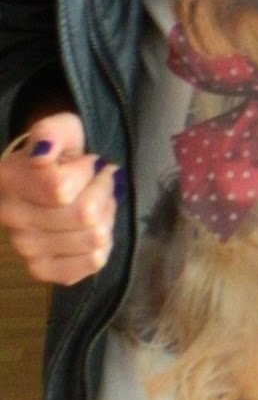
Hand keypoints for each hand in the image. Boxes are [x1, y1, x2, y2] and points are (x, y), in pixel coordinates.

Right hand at [0, 113, 118, 284]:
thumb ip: (52, 132)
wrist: (59, 177)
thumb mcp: (61, 128)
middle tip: (97, 182)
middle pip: (84, 214)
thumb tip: (43, 154)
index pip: (63, 187)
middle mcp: (9, 216)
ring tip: (95, 202)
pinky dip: (104, 243)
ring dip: (105, 215)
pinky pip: (93, 261)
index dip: (87, 171)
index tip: (85, 162)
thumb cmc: (62, 152)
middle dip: (102, 192)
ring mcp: (24, 247)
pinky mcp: (43, 270)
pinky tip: (92, 227)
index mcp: (8, 177)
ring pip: (94, 236)